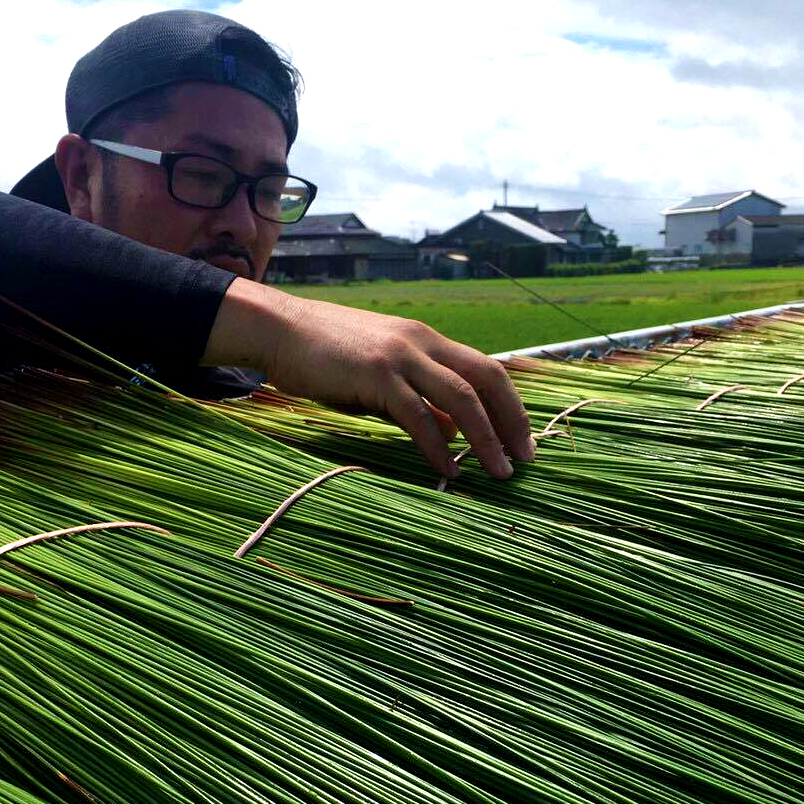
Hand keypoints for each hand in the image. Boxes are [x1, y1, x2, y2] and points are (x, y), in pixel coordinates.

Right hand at [206, 278, 533, 478]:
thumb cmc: (326, 357)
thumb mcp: (382, 375)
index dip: (511, 406)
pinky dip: (438, 446)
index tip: (523, 440)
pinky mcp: (376, 374)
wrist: (279, 330)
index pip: (486, 370)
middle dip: (511, 421)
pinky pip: (419, 415)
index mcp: (426, 340)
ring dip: (486, 438)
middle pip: (486, 379)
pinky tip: (449, 469)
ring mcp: (400, 356)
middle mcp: (421, 342)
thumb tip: (454, 431)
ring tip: (498, 472)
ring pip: (461, 397)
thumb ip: (420, 398)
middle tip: (524, 460)